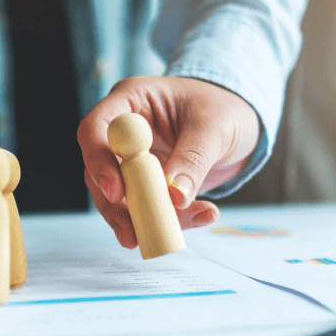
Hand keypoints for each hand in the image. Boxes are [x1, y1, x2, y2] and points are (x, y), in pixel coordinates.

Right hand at [78, 76, 259, 248]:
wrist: (239, 123)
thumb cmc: (223, 108)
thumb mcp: (215, 126)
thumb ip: (193, 159)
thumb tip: (174, 196)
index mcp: (131, 100)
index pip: (95, 128)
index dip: (98, 160)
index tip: (116, 192)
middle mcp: (123, 131)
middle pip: (99, 170)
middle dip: (115, 206)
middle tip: (133, 235)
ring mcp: (132, 159)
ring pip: (117, 198)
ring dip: (141, 220)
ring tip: (171, 234)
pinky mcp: (146, 184)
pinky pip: (146, 209)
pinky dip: (169, 220)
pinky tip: (200, 216)